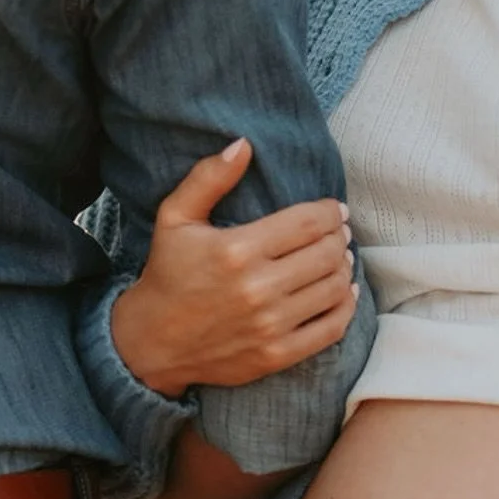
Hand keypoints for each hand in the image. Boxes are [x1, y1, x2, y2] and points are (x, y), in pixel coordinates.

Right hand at [110, 138, 357, 397]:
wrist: (152, 343)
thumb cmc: (167, 274)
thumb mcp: (175, 218)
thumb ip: (209, 178)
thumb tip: (244, 144)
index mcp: (236, 250)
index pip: (307, 221)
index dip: (331, 211)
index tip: (335, 209)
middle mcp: (257, 288)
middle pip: (326, 253)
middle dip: (340, 237)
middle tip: (340, 232)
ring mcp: (270, 325)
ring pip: (334, 287)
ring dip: (344, 267)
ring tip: (339, 257)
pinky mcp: (277, 354)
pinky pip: (331, 328)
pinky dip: (346, 307)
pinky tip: (344, 292)